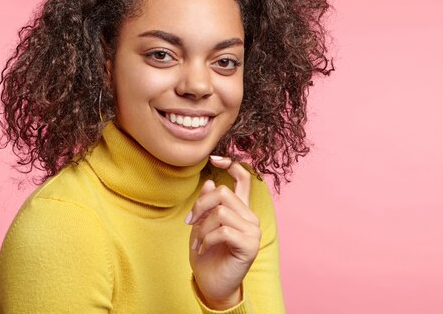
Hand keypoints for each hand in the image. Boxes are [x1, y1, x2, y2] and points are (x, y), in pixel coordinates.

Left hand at [186, 156, 261, 309]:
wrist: (212, 284)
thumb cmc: (207, 255)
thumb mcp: (201, 226)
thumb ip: (207, 205)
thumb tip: (208, 182)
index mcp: (240, 210)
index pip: (244, 179)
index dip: (231, 164)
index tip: (214, 159)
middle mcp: (250, 217)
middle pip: (224, 193)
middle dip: (200, 204)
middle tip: (190, 221)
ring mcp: (253, 231)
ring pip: (221, 212)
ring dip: (202, 227)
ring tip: (197, 240)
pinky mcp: (250, 245)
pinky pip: (224, 230)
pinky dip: (207, 239)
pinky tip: (202, 249)